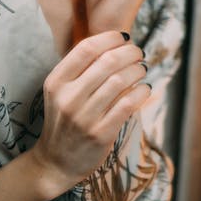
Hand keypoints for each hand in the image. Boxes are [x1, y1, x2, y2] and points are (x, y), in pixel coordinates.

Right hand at [27, 31, 150, 194]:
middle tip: (139, 54)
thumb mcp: (61, 92)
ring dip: (138, 70)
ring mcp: (84, 117)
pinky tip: (145, 89)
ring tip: (141, 70)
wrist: (55, 162)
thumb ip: (81, 68)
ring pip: (121, 80)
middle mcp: (68, 97)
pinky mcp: (100, 133)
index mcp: (56, 82)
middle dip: (131, 52)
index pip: (86, 48)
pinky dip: (142, 91)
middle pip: (108, 61)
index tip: (124, 38)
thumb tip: (116, 41)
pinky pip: (129, 103)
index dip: (111, 38)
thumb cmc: (65, 119)